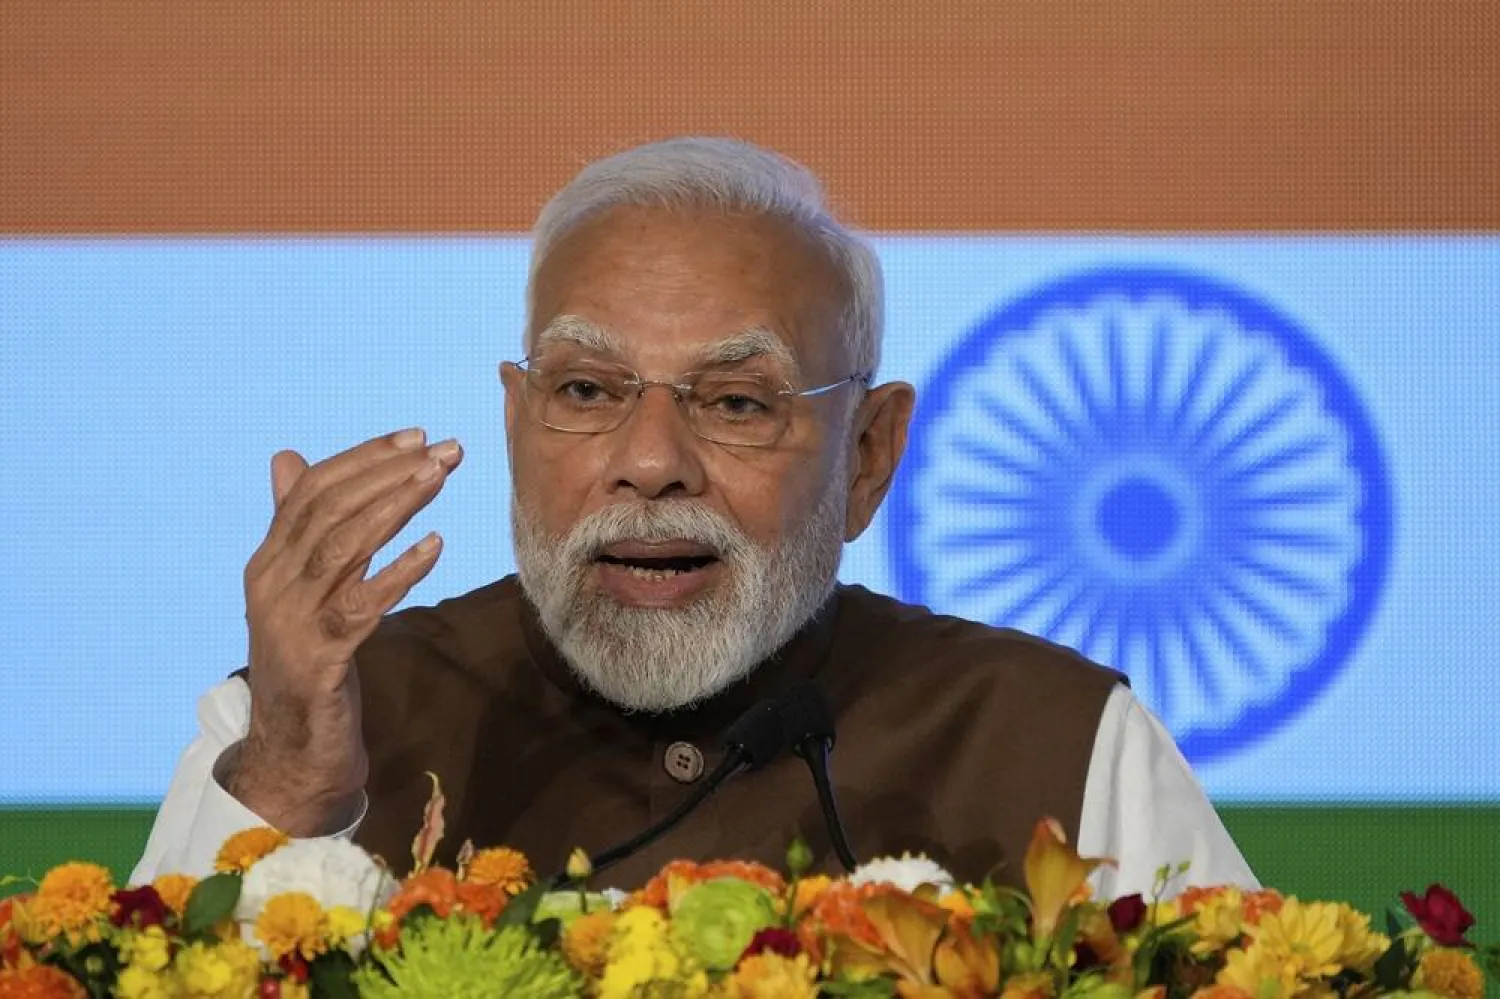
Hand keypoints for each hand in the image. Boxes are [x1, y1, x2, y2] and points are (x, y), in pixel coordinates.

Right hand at [229, 428, 462, 834]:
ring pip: (343, 548)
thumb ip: (297, 528)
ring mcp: (290, 622)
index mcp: (267, 562)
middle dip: (389, 473)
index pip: (312, 490)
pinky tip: (434, 546)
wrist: (291, 753)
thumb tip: (286, 456)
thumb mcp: (301, 591)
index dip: (364, 457)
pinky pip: (361, 606)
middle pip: (329, 510)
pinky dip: (398, 572)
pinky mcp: (318, 660)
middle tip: (444, 450)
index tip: (416, 435)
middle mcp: (271, 584)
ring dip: (395, 508)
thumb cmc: (307, 665)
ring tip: (439, 478)